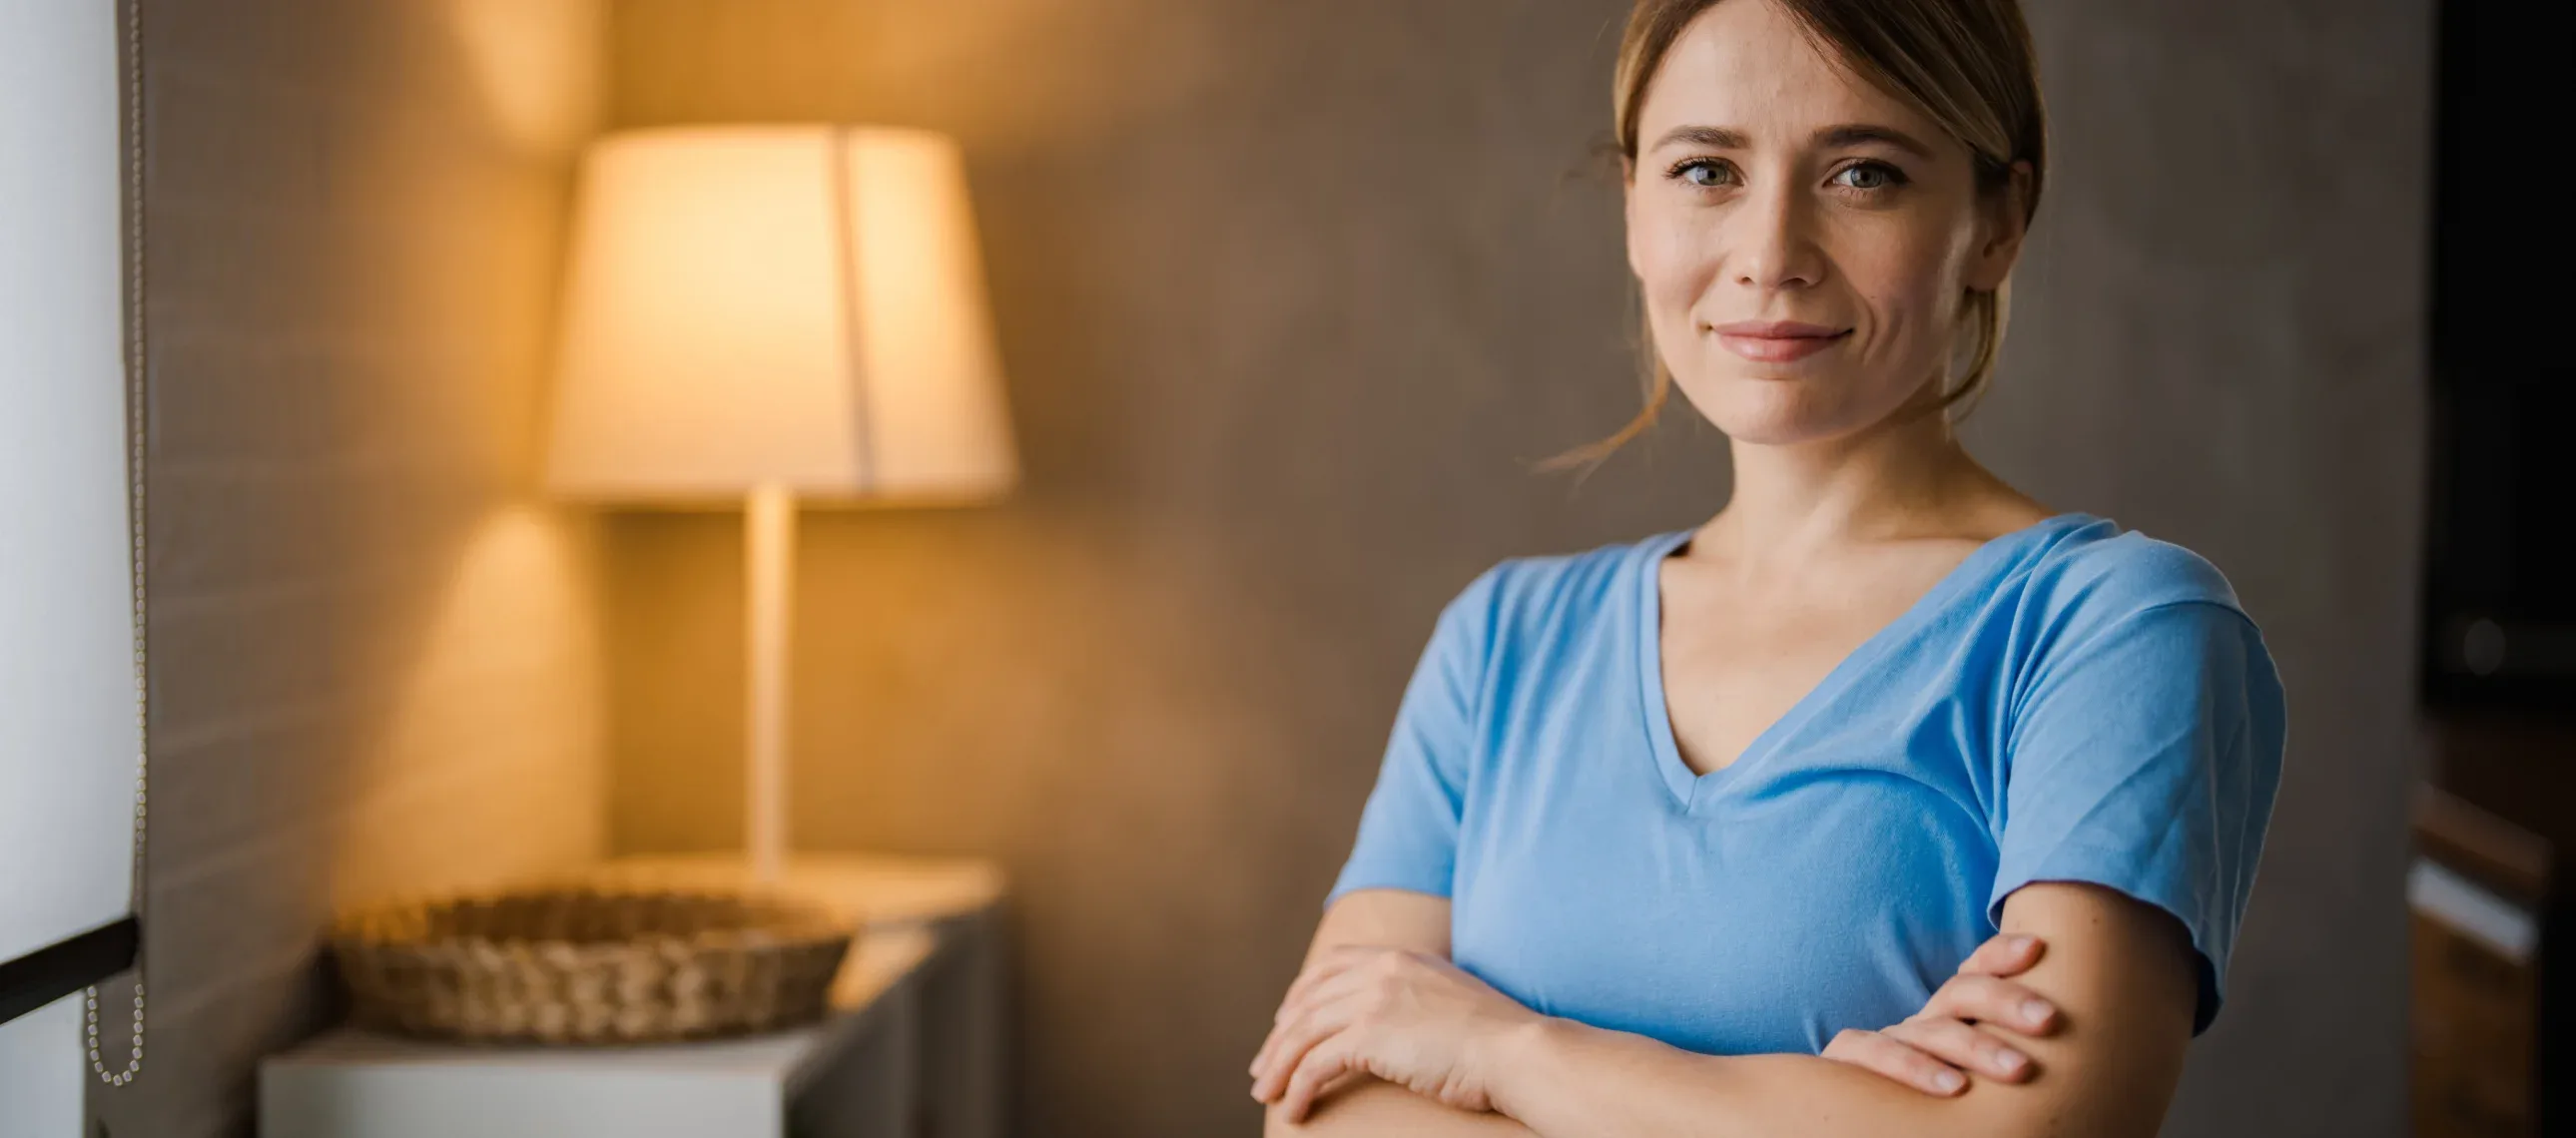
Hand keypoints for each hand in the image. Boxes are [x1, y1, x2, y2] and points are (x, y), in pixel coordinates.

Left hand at [1249, 945, 1545, 1122]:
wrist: (1517, 1050)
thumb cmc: (1496, 1038)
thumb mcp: (1450, 997)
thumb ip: (1416, 994)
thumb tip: (1394, 1021)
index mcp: (1398, 956)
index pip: (1331, 965)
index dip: (1300, 994)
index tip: (1286, 1022)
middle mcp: (1380, 970)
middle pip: (1307, 1000)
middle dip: (1279, 1037)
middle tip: (1264, 1068)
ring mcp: (1373, 999)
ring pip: (1302, 1033)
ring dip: (1278, 1066)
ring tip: (1267, 1095)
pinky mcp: (1370, 1035)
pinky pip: (1314, 1064)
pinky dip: (1297, 1088)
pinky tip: (1294, 1110)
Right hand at [1823, 932, 2060, 1095]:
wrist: (1844, 1116)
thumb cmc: (1930, 1102)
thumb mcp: (1969, 1073)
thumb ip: (2005, 1056)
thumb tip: (2078, 1065)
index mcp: (1949, 1019)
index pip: (1975, 971)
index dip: (2000, 953)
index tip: (2036, 948)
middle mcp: (1920, 1024)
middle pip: (1962, 993)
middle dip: (2007, 1000)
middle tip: (2049, 1019)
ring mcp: (1886, 1040)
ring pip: (1931, 1030)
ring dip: (1977, 1046)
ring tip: (2020, 1070)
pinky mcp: (1848, 1062)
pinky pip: (1876, 1054)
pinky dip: (1913, 1068)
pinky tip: (1954, 1088)